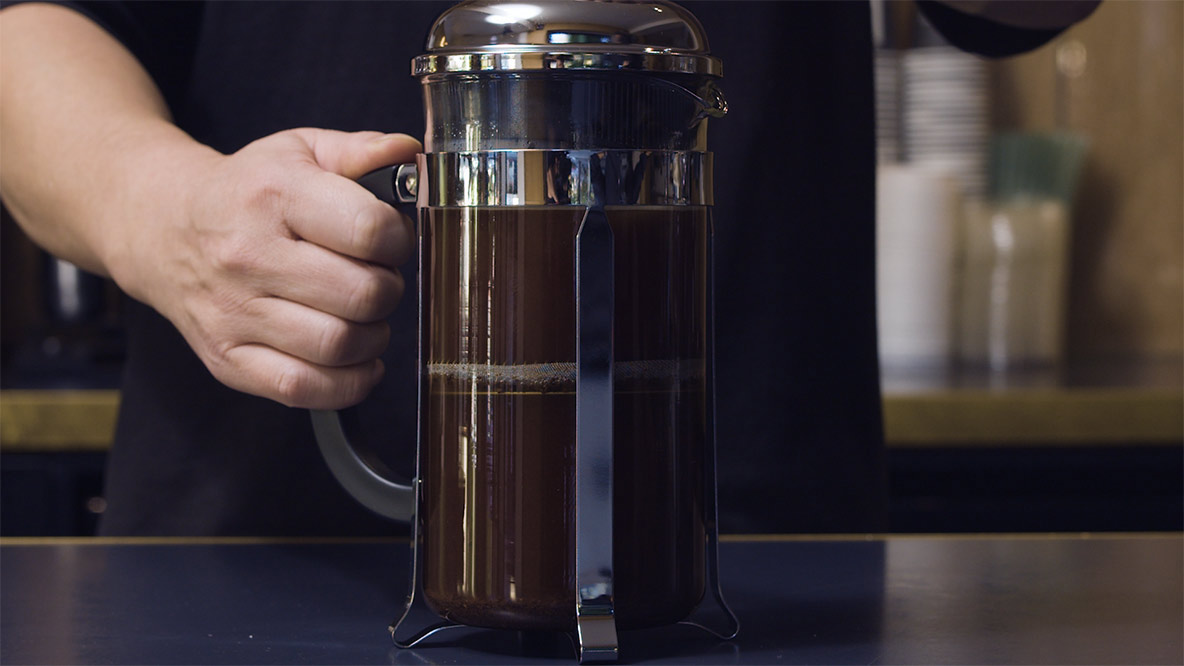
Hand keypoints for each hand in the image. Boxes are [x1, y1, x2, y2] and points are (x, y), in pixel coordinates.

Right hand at [111, 129, 420, 408]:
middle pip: (362, 295)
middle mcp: (247, 256)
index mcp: (273, 195)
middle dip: (389, 290)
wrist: (162, 228)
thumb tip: (411, 154)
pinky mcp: (226, 360)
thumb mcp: (300, 152)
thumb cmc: (248, 191)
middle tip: (378, 280)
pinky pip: (304, 389)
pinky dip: (348, 383)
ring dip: (373, 337)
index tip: (392, 240)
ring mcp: (232, 313)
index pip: (368, 230)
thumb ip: (362, 151)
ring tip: (364, 316)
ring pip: (339, 345)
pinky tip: (356, 358)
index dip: (399, 240)